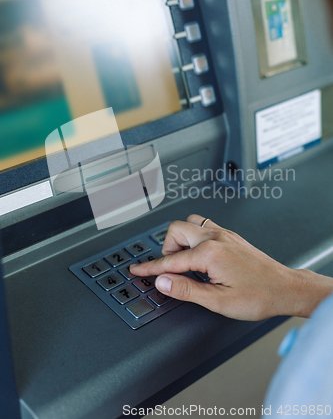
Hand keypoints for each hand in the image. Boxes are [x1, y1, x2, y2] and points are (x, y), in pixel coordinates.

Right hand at [130, 215, 332, 320]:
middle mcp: (216, 238)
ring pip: (191, 223)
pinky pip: (204, 227)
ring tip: (185, 262)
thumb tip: (162, 281)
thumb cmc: (259, 296)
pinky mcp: (231, 236)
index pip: (170, 260)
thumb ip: (186, 290)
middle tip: (171, 269)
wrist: (286, 288)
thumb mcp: (219, 301)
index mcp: (210, 253)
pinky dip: (194, 238)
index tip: (137, 269)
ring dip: (181, 240)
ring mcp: (224, 234)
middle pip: (177, 230)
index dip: (150, 267)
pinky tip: (200, 257)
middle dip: (167, 249)